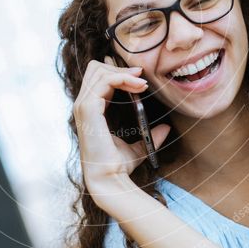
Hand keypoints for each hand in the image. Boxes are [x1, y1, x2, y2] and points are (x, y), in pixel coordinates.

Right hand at [73, 55, 171, 199]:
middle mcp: (83, 105)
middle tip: (141, 76)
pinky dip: (122, 78)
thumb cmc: (118, 167)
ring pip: (98, 71)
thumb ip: (149, 137)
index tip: (141, 78)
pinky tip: (138, 86)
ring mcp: (83, 106)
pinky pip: (104, 81)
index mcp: (91, 110)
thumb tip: (166, 128)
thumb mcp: (137, 148)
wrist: (110, 179)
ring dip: (124, 72)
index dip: (119, 73)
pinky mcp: (88, 109)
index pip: (99, 78)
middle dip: (119, 68)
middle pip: (95, 69)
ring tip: (142, 83)